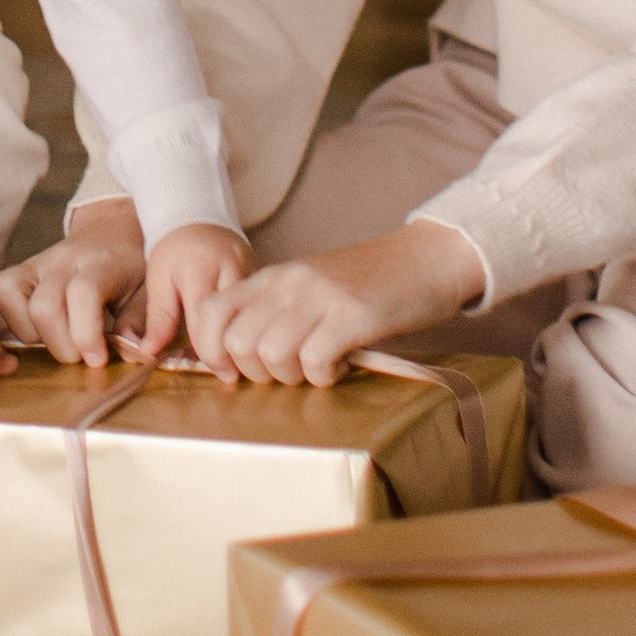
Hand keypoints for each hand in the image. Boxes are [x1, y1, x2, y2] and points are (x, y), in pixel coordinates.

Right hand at [0, 196, 142, 366]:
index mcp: (99, 264)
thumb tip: (134, 350)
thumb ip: (141, 319)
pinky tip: (12, 329)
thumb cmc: (130, 268)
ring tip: (49, 341)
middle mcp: (61, 261)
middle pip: (43, 305)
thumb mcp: (148, 289)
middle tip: (78, 356)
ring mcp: (34, 264)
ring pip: (7, 293)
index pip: (83, 293)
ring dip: (25, 331)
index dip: (87, 333)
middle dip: (59, 344)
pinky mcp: (15, 271)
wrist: (110, 234)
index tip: (97, 359)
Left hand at [131, 221, 253, 360]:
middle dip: (232, 347)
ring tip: (239, 360)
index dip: (207, 349)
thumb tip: (149, 352)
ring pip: (255, 311)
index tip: (208, 370)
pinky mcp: (263, 272)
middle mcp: (231, 265)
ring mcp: (252, 267)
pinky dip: (255, 322)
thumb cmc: (174, 250)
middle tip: (227, 373)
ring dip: (246, 336)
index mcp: (200, 266)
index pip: (206, 317)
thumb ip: (158, 316)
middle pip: (236, 316)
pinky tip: (248, 338)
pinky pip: (262, 303)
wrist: (198, 215)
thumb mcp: (159, 277)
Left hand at [187, 221, 485, 386]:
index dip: (212, 352)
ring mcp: (319, 296)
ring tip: (320, 364)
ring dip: (294, 376)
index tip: (236, 374)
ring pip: (271, 355)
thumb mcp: (308, 289)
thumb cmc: (367, 283)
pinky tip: (343, 362)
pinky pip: (314, 361)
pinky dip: (326, 375)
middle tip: (291, 370)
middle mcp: (288, 282)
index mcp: (272, 277)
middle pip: (237, 344)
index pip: (209, 311)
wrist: (426, 259)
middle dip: (259, 374)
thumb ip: (273, 314)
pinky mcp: (352, 315)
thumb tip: (236, 364)